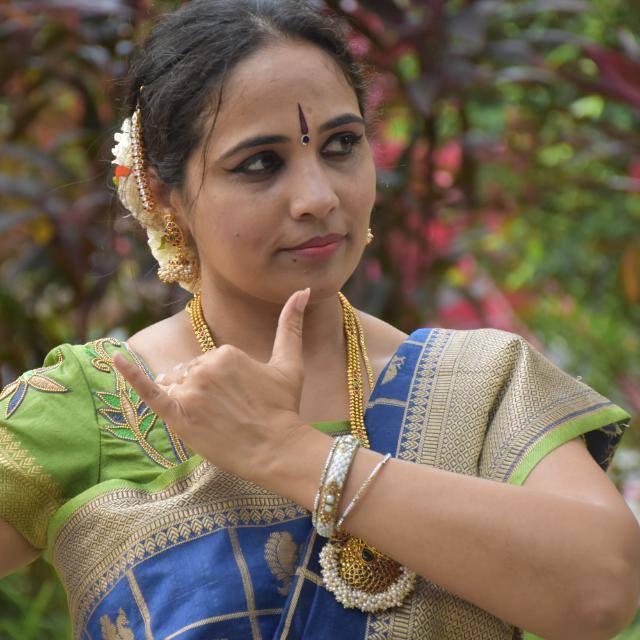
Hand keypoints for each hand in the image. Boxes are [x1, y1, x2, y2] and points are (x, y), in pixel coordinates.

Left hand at [113, 288, 310, 484]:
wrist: (277, 448)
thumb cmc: (284, 407)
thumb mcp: (289, 363)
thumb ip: (291, 324)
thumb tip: (303, 291)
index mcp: (226, 353)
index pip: (210, 363)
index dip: (224, 383)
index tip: (242, 400)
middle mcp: (204, 367)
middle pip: (192, 375)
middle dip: (206, 391)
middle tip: (232, 414)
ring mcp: (190, 392)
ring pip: (179, 389)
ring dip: (191, 402)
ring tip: (215, 420)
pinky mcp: (177, 415)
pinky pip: (149, 392)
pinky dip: (130, 375)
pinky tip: (115, 357)